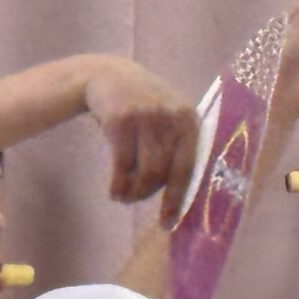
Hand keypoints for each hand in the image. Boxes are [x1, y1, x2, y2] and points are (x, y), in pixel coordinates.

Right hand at [83, 60, 200, 223]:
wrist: (109, 76)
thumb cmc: (144, 106)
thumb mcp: (169, 117)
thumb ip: (179, 147)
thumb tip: (185, 197)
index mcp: (190, 121)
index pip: (188, 168)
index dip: (177, 199)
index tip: (167, 222)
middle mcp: (172, 117)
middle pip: (162, 173)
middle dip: (146, 195)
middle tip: (134, 200)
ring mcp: (146, 117)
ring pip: (143, 172)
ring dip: (132, 192)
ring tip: (123, 196)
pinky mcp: (121, 120)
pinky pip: (122, 165)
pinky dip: (117, 184)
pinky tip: (114, 191)